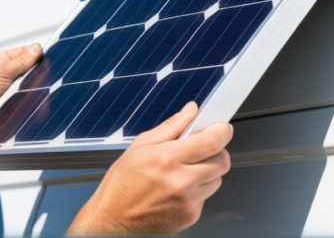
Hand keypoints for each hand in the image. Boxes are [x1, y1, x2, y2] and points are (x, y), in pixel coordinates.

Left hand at [0, 43, 42, 128]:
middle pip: (31, 69)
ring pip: (31, 84)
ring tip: (30, 90)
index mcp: (3, 59)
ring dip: (32, 87)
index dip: (36, 56)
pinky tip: (32, 100)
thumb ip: (21, 61)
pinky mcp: (13, 100)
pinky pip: (28, 97)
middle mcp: (8, 72)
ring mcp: (11, 86)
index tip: (46, 60)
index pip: (26, 53)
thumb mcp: (1, 71)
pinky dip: (30, 98)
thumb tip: (36, 48)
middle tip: (35, 78)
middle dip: (35, 74)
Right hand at [68, 102, 232, 235]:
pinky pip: (206, 197)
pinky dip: (198, 190)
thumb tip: (190, 111)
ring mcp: (187, 202)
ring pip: (217, 179)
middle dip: (216, 151)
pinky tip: (179, 189)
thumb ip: (171, 127)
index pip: (213, 141)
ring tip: (185, 171)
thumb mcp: (140, 147)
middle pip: (222, 161)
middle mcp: (181, 182)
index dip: (222, 131)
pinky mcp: (190, 217)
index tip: (222, 128)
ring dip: (208, 171)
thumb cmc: (120, 187)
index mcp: (168, 159)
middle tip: (202, 148)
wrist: (111, 223)